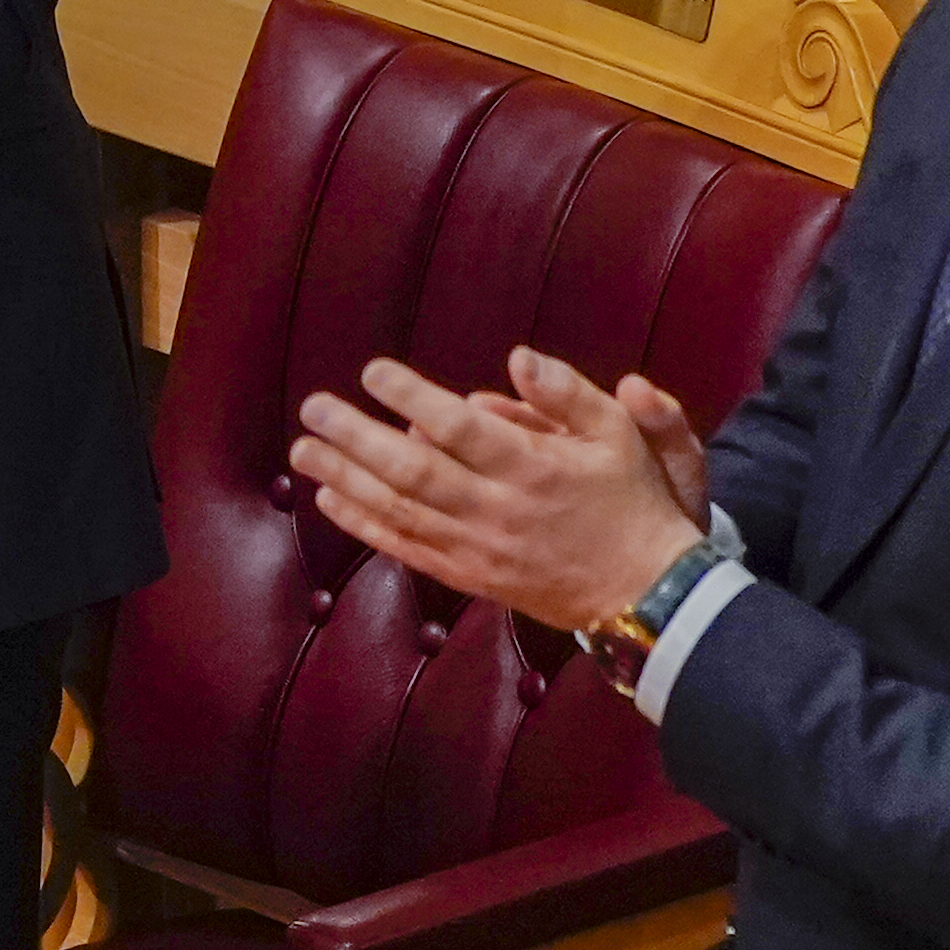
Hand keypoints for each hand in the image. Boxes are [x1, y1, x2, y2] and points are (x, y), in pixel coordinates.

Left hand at [286, 345, 707, 633]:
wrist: (646, 592)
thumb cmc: (631, 501)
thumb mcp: (619, 435)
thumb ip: (568, 394)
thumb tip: (518, 357)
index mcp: (534, 468)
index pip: (461, 429)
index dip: (412, 397)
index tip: (372, 371)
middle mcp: (498, 509)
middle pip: (413, 471)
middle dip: (356, 438)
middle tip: (313, 407)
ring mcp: (478, 547)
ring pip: (399, 511)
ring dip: (345, 479)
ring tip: (303, 449)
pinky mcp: (468, 575)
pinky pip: (406, 549)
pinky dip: (364, 525)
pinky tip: (328, 500)